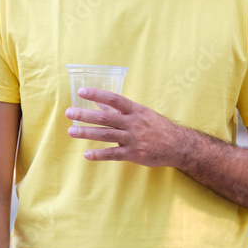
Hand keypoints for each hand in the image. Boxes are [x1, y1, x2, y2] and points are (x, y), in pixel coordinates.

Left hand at [66, 89, 181, 166]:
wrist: (178, 145)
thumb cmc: (158, 127)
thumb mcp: (142, 114)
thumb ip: (121, 111)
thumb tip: (101, 105)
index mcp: (135, 110)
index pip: (114, 99)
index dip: (97, 95)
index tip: (81, 92)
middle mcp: (133, 123)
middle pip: (106, 118)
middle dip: (85, 115)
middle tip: (69, 113)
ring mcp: (133, 139)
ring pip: (106, 135)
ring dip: (87, 133)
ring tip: (71, 131)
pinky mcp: (134, 154)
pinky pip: (113, 155)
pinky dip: (99, 155)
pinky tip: (87, 154)